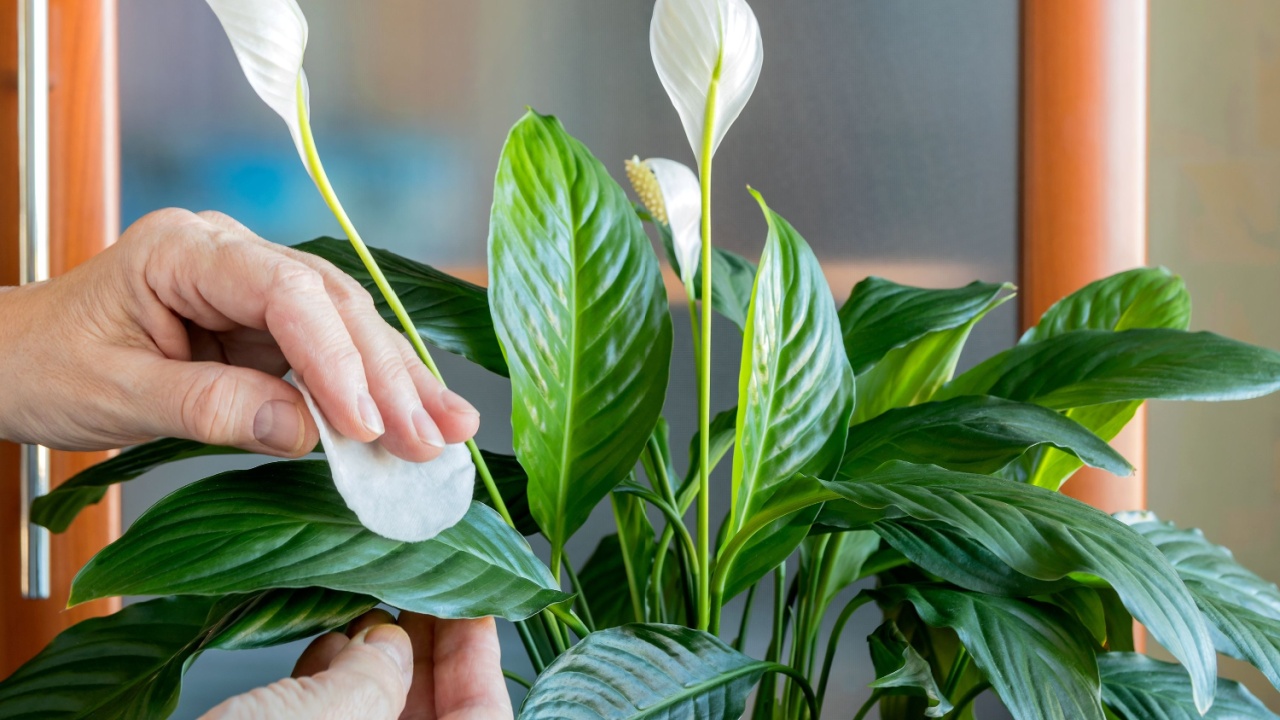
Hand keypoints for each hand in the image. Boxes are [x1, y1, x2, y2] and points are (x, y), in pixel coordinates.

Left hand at [0, 208, 478, 459]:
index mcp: (186, 250)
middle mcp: (233, 258)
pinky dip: (371, 396)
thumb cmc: (44, 365)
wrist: (13, 363)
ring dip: (398, 383)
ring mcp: (255, 292)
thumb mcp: (115, 393)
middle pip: (332, 307)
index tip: (366, 422)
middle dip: (387, 375)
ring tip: (446, 431)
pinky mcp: (267, 330)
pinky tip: (413, 423)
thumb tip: (305, 432)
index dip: (334, 358)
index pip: (285, 292)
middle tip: (430, 435)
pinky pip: (331, 358)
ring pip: (347, 329)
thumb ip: (209, 406)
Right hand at [200, 611, 513, 719]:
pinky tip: (317, 651)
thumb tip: (388, 642)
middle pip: (431, 718)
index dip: (479, 656)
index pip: (482, 718)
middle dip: (422, 650)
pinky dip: (327, 692)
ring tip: (362, 608)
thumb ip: (374, 679)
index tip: (476, 595)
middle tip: (414, 583)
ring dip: (373, 664)